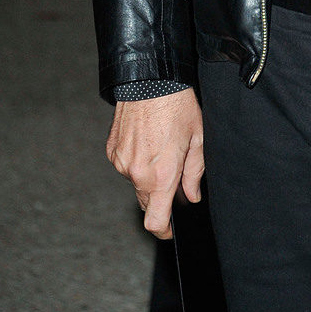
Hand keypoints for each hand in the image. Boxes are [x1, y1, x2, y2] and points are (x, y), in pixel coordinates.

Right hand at [106, 88, 203, 238]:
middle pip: (147, 202)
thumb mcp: (198, 139)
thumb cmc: (178, 105)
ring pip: (136, 181)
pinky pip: (125, 164)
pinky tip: (148, 139)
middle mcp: (136, 174)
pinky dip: (137, 160)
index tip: (170, 231)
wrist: (149, 79)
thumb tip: (191, 196)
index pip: (156, 221)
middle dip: (160, 197)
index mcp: (161, 176)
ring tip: (162, 147)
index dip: (164, 232)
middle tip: (175, 175)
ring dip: (148, 174)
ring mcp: (121, 162)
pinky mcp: (112, 150)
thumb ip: (194, 173)